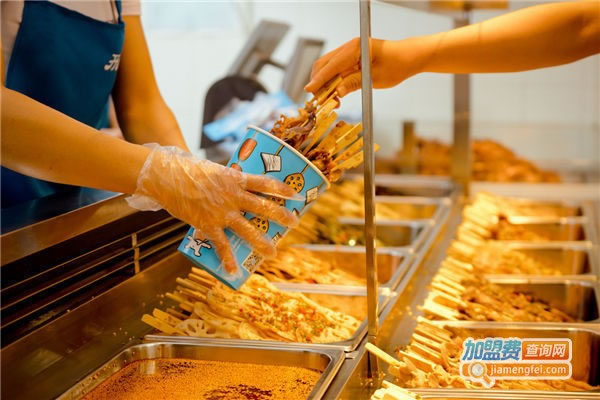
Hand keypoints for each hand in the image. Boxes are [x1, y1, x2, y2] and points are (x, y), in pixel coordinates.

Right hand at [127, 145, 297, 272]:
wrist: (165, 176)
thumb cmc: (188, 170)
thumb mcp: (214, 171)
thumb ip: (228, 182)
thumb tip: (239, 189)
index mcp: (234, 179)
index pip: (264, 183)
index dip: (281, 189)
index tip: (295, 194)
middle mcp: (232, 195)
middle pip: (262, 207)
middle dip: (281, 216)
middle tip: (294, 222)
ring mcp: (221, 211)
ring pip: (247, 229)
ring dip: (261, 242)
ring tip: (272, 253)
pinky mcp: (207, 224)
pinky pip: (221, 244)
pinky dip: (227, 259)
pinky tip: (234, 271)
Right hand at [305, 37, 426, 96]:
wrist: (409, 57)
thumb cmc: (397, 64)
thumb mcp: (375, 78)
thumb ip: (354, 83)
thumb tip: (337, 92)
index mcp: (355, 48)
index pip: (331, 65)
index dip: (319, 79)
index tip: (309, 90)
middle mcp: (349, 47)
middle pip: (324, 64)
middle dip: (318, 82)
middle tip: (318, 100)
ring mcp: (349, 52)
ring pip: (328, 67)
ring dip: (324, 83)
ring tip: (328, 99)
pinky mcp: (351, 58)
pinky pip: (336, 70)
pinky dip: (332, 81)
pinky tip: (335, 93)